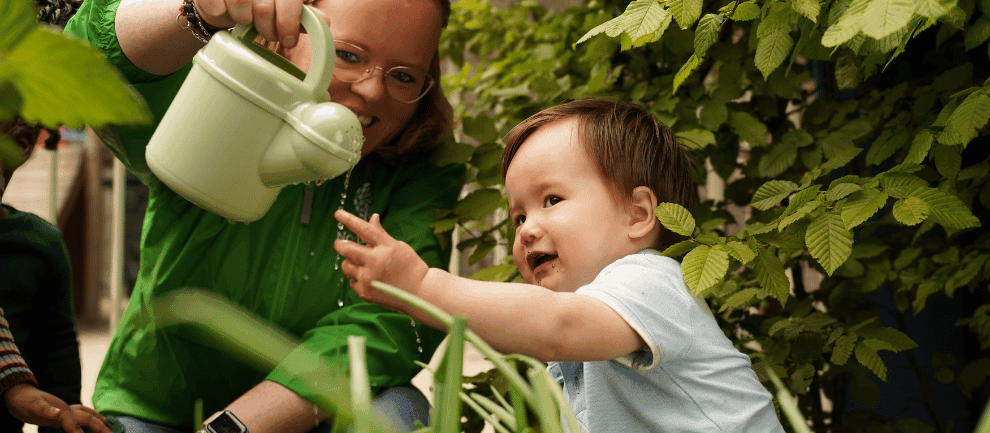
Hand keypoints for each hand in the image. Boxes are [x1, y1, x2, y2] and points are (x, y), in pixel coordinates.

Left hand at [4, 384, 110, 432]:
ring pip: (85, 413)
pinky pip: (80, 412)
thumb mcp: (33, 407)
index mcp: (61, 409)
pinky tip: (91, 417)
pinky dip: (89, 414)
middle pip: (87, 417)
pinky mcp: (62, 410)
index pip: (75, 424)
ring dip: (97, 419)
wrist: (19, 392)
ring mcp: (65, 408)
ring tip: (106, 424)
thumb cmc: (24, 400)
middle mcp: (66, 408)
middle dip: (99, 426)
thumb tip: (58, 412)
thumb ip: (46, 410)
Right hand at [192, 0, 327, 46]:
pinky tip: (224, 12)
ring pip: (241, 5)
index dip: (289, 23)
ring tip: (245, 20)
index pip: (289, 1)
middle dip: (267, 28)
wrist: (221, 3)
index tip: (288, 40)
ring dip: (244, 21)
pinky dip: (221, 14)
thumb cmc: (257, 8)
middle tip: (266, 32)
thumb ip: (304, 17)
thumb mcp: (283, 13)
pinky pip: (218, 6)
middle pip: (264, 8)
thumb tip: (325, 21)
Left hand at [333, 210, 429, 309]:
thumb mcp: (398, 246)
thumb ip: (381, 233)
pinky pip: (352, 281)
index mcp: (386, 246)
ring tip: (361, 265)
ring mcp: (369, 278)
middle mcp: (376, 261)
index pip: (364, 229)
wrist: (419, 293)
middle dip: (340, 244)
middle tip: (340, 243)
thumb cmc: (410, 266)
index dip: (349, 220)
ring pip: (346, 265)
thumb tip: (373, 217)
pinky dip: (357, 278)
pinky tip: (370, 279)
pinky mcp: (365, 292)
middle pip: (346, 248)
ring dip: (350, 262)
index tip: (337, 213)